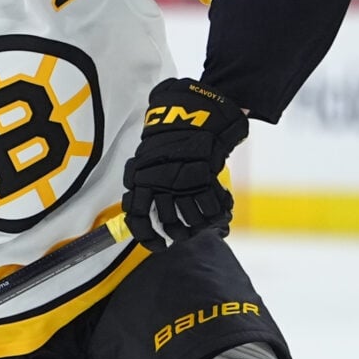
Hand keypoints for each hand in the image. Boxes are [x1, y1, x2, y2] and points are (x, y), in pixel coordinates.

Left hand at [122, 77, 249, 251]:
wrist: (193, 113)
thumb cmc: (171, 138)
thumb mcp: (147, 158)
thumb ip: (144, 182)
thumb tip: (139, 207)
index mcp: (140, 178)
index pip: (137, 217)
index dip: (147, 236)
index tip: (157, 246)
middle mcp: (158, 182)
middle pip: (165, 222)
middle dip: (176, 234)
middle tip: (183, 235)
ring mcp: (181, 181)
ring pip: (188, 218)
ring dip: (197, 225)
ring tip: (203, 224)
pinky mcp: (203, 177)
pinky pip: (209, 207)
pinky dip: (216, 212)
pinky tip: (220, 209)